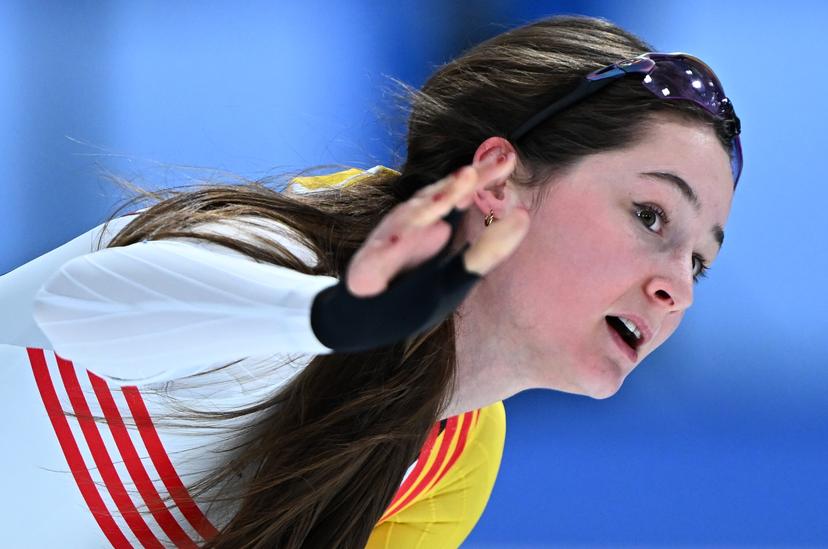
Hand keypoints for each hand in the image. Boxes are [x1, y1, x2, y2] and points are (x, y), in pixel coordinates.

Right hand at [346, 152, 530, 296]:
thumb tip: (522, 217)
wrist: (364, 317)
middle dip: (455, 185)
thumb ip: (487, 250)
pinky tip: (399, 240)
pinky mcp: (365, 268)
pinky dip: (386, 248)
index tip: (508, 159)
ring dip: (425, 207)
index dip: (482, 177)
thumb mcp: (455, 275)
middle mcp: (410, 225)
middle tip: (477, 171)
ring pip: (407, 220)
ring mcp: (386, 243)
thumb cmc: (410, 293)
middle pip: (435, 198)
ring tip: (447, 195)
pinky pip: (377, 256)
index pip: (459, 194)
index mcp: (433, 222)